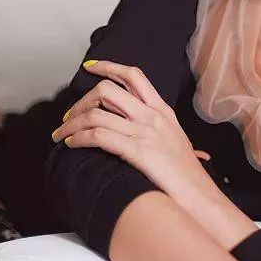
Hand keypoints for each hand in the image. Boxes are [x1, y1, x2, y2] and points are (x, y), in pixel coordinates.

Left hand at [51, 59, 211, 195]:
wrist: (198, 194)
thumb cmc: (186, 173)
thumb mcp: (174, 139)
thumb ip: (155, 127)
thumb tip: (131, 126)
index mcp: (162, 110)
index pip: (133, 76)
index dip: (108, 67)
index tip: (90, 67)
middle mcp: (152, 115)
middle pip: (108, 90)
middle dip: (81, 101)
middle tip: (69, 116)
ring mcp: (145, 131)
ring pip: (96, 113)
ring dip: (71, 123)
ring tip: (62, 134)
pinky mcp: (138, 151)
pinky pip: (98, 136)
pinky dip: (79, 137)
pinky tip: (72, 144)